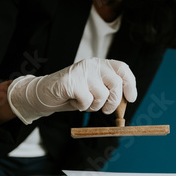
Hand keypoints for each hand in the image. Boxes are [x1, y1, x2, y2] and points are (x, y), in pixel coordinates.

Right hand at [7, 58, 136, 123]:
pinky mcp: (71, 81)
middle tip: (106, 110)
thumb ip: (110, 91)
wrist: (45, 95)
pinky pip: (87, 100)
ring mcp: (81, 71)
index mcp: (100, 64)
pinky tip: (74, 101)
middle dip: (114, 102)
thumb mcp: (95, 90)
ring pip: (102, 94)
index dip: (130, 84)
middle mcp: (92, 64)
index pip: (122, 69)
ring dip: (94, 105)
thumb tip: (126, 102)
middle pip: (116, 83)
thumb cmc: (73, 94)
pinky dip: (82, 107)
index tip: (131, 98)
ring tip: (83, 102)